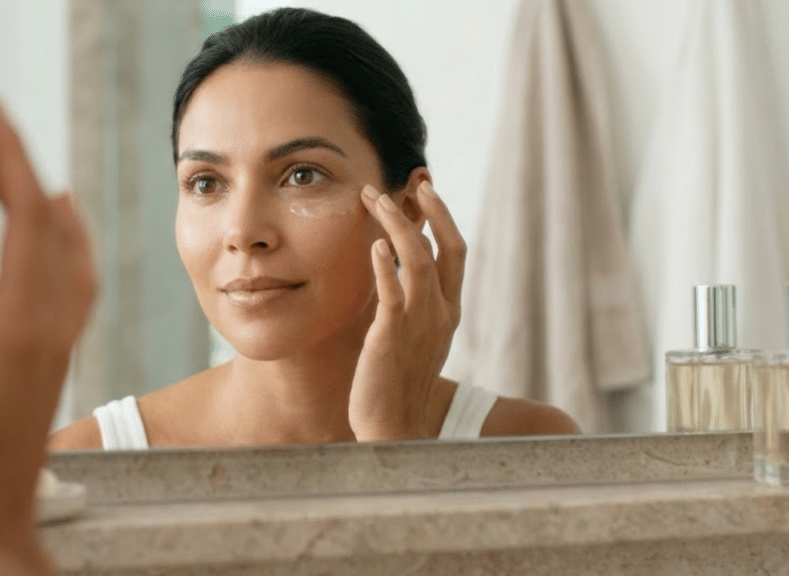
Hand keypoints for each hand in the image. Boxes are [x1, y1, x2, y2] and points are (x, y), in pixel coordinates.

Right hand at [0, 102, 94, 569]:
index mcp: (17, 329)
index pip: (24, 222)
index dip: (8, 161)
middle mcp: (50, 327)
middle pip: (48, 223)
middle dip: (15, 163)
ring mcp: (59, 340)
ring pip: (68, 247)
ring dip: (41, 193)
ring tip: (12, 155)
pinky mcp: (55, 354)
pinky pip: (77, 277)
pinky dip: (68, 234)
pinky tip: (60, 224)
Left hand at [349, 182, 465, 440]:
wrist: (393, 429)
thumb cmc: (397, 382)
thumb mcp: (411, 336)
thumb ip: (409, 302)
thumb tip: (395, 265)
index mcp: (448, 313)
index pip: (455, 254)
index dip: (443, 219)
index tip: (425, 191)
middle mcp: (440, 315)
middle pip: (445, 249)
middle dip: (431, 211)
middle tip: (408, 182)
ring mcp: (419, 325)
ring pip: (419, 262)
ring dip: (398, 225)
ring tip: (375, 200)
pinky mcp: (391, 338)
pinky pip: (393, 293)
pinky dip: (385, 266)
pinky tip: (373, 244)